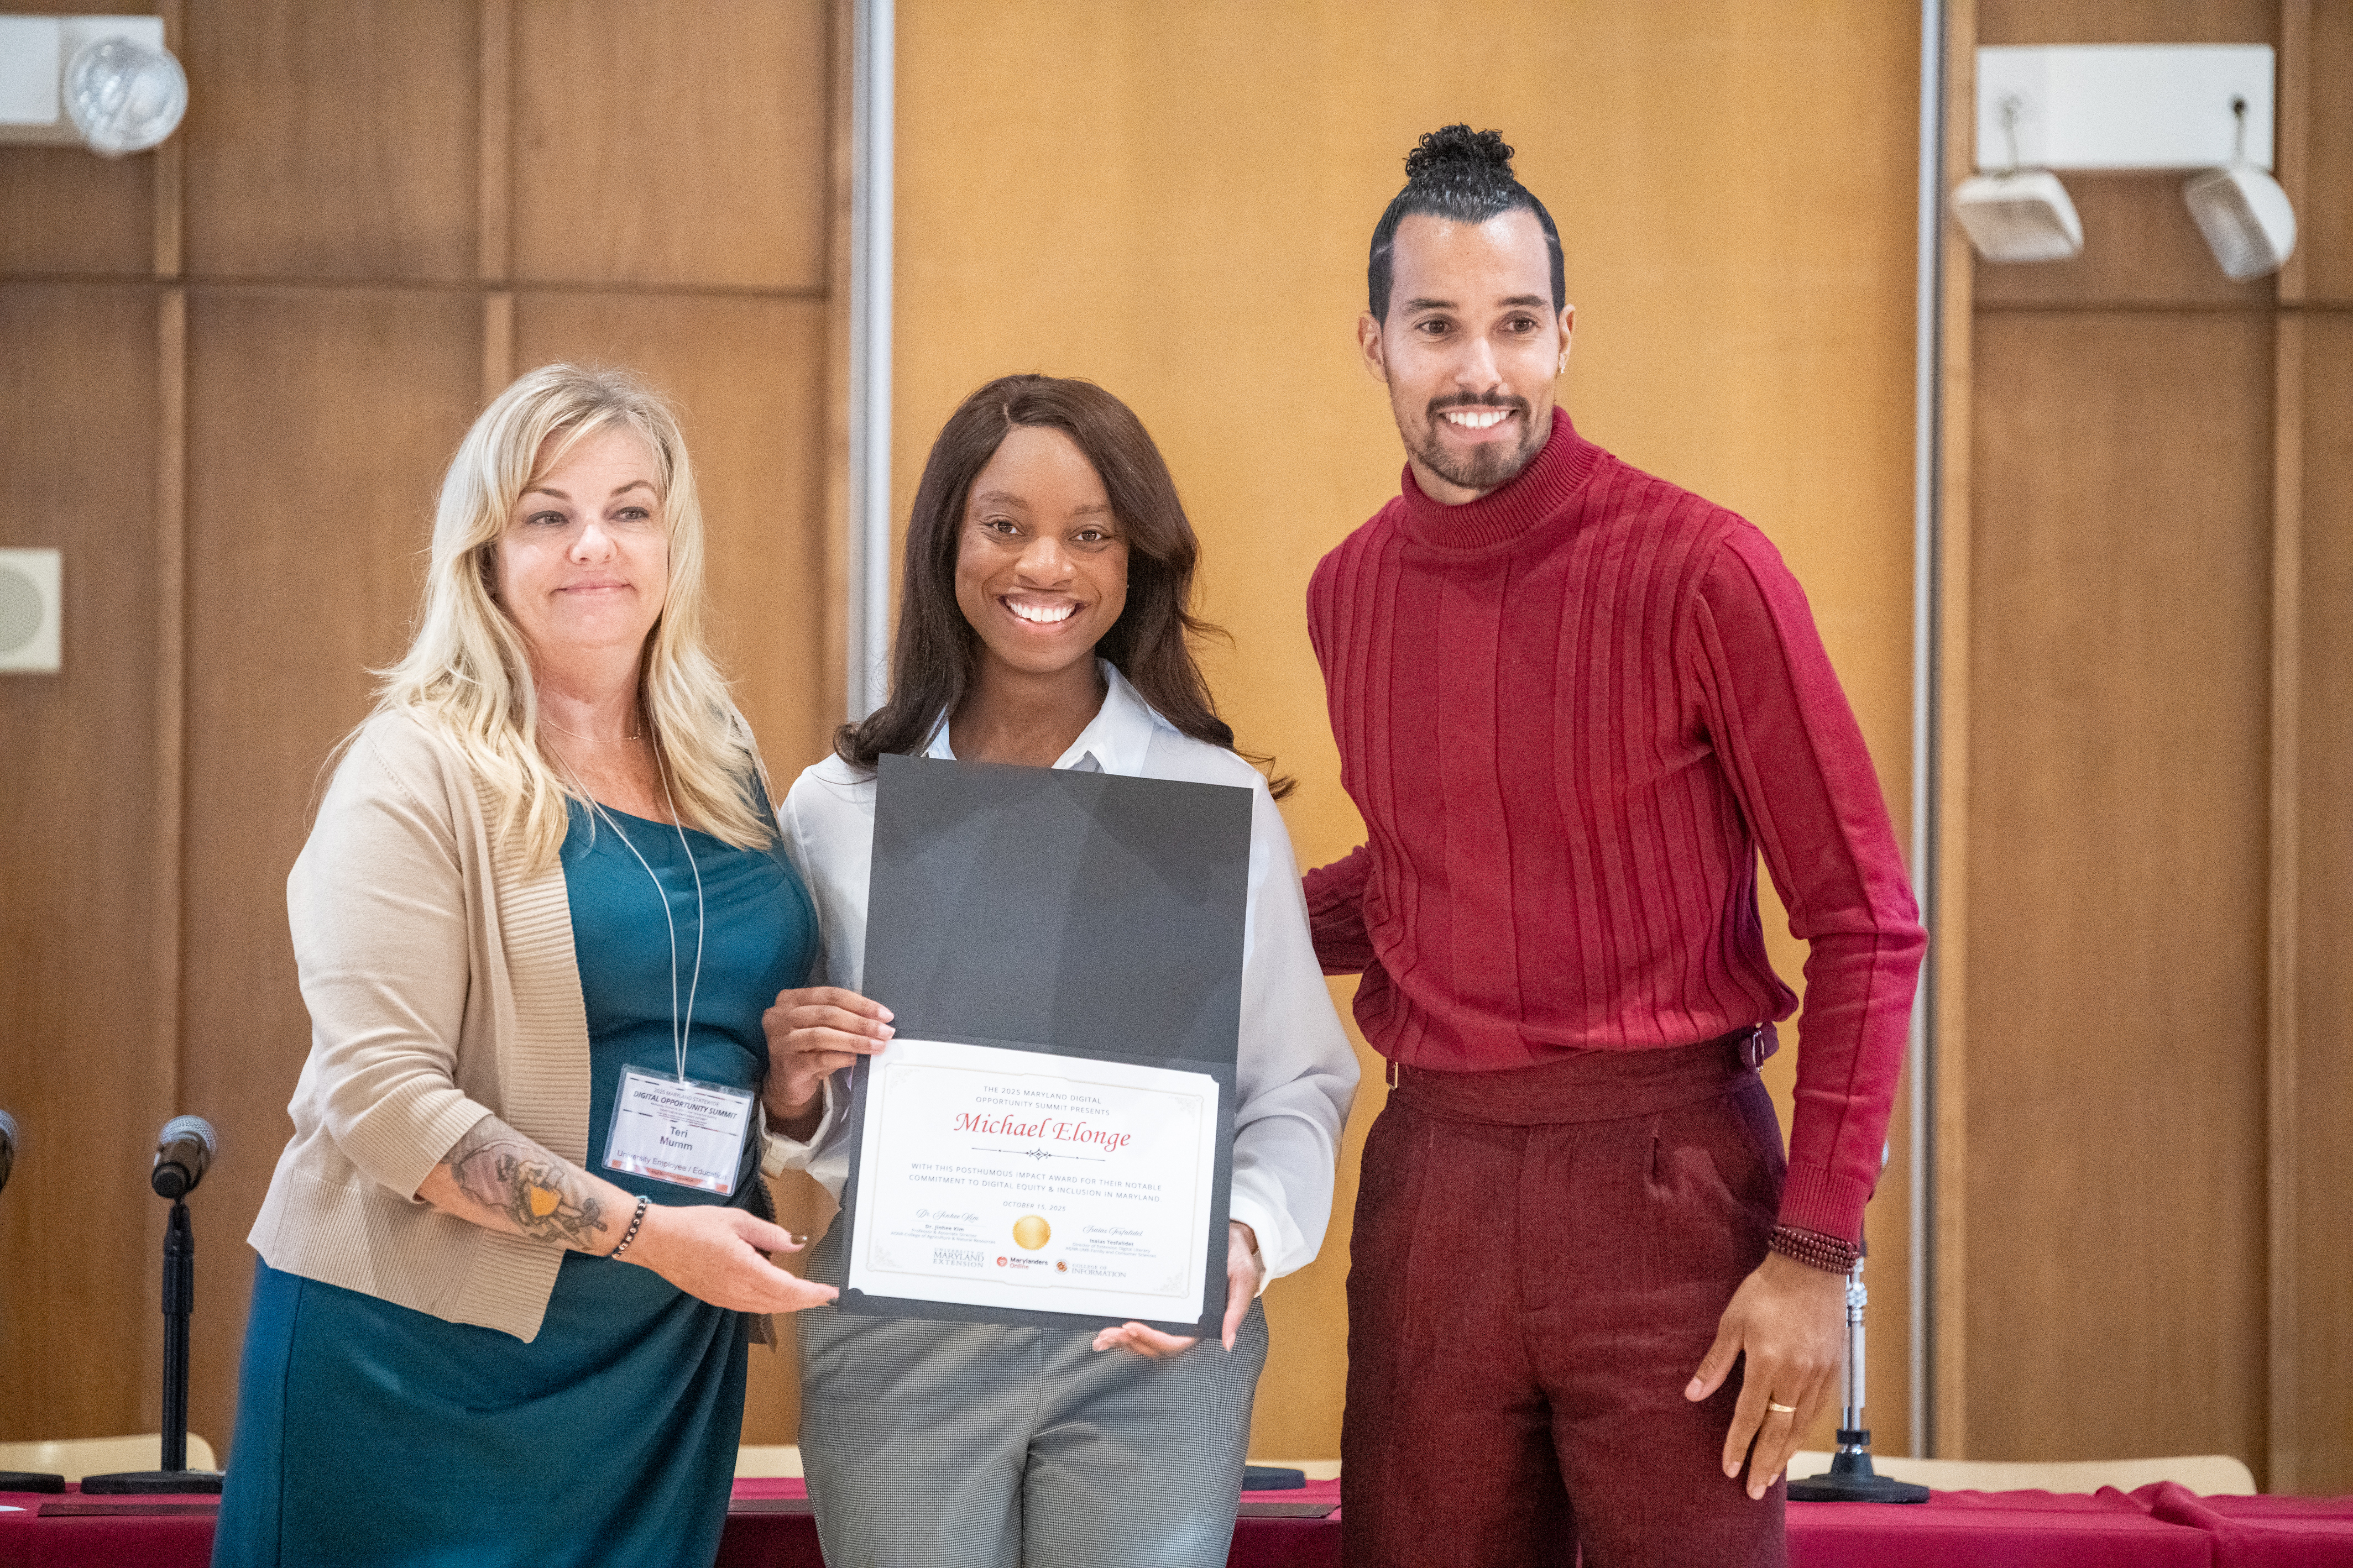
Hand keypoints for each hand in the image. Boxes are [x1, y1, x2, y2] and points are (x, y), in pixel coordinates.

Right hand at [622, 1202, 839, 1313]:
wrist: (657, 1241)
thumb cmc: (693, 1226)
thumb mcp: (737, 1220)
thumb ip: (769, 1234)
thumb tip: (794, 1244)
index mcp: (744, 1268)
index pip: (787, 1288)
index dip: (812, 1293)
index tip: (831, 1293)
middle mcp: (736, 1289)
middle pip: (781, 1302)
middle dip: (807, 1301)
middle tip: (826, 1296)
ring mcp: (725, 1298)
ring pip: (767, 1307)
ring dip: (790, 1304)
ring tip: (809, 1297)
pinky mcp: (718, 1298)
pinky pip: (751, 1307)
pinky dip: (771, 1304)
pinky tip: (778, 1296)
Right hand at [761, 986, 893, 1137]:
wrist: (787, 1082)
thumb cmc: (807, 1049)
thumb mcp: (821, 1026)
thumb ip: (842, 1017)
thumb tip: (878, 1020)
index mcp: (791, 999)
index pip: (831, 995)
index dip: (860, 1003)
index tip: (884, 1014)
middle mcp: (780, 1016)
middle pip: (828, 1014)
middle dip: (862, 1022)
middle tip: (885, 1031)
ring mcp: (781, 1040)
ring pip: (823, 1035)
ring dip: (855, 1040)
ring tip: (877, 1045)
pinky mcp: (787, 1064)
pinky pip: (819, 1058)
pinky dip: (841, 1058)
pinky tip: (855, 1059)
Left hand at [1091, 1222, 1261, 1358]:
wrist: (1228, 1235)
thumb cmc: (1236, 1256)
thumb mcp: (1243, 1277)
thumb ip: (1236, 1310)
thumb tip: (1228, 1343)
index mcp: (1204, 1322)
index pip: (1176, 1343)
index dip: (1153, 1340)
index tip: (1131, 1327)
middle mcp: (1186, 1323)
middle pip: (1155, 1346)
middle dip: (1130, 1343)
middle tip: (1108, 1335)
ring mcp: (1173, 1315)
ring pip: (1145, 1339)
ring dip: (1123, 1341)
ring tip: (1103, 1338)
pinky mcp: (1163, 1304)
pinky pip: (1143, 1320)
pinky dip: (1125, 1328)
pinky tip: (1109, 1327)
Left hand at [1685, 1250, 1845, 1497]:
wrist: (1812, 1267)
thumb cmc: (1766, 1291)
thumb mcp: (1733, 1322)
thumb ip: (1716, 1362)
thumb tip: (1693, 1394)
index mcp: (1768, 1364)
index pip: (1749, 1417)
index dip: (1738, 1446)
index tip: (1728, 1470)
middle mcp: (1797, 1376)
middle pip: (1779, 1432)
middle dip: (1764, 1464)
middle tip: (1753, 1491)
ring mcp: (1819, 1376)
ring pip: (1801, 1427)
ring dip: (1785, 1455)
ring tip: (1771, 1476)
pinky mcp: (1833, 1371)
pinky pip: (1817, 1412)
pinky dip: (1804, 1433)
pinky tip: (1793, 1443)